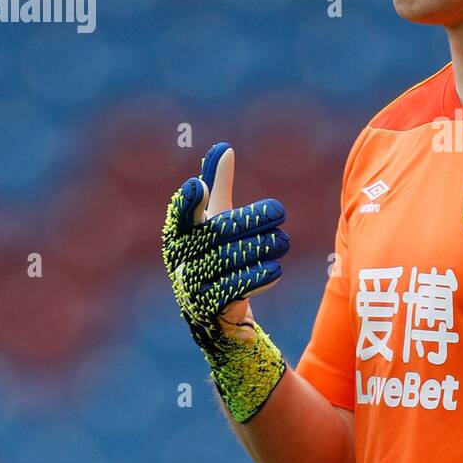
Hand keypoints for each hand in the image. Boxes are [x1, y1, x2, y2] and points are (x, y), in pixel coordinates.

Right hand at [161, 142, 291, 420]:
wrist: (218, 314)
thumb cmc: (217, 256)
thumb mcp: (218, 221)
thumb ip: (219, 186)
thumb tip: (224, 148)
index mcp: (179, 237)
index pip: (179, 217)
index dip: (186, 203)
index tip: (197, 185)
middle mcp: (181, 262)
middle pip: (218, 235)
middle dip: (252, 220)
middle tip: (280, 211)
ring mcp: (194, 288)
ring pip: (231, 262)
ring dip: (263, 248)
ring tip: (284, 241)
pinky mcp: (212, 312)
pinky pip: (237, 290)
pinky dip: (259, 276)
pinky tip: (275, 268)